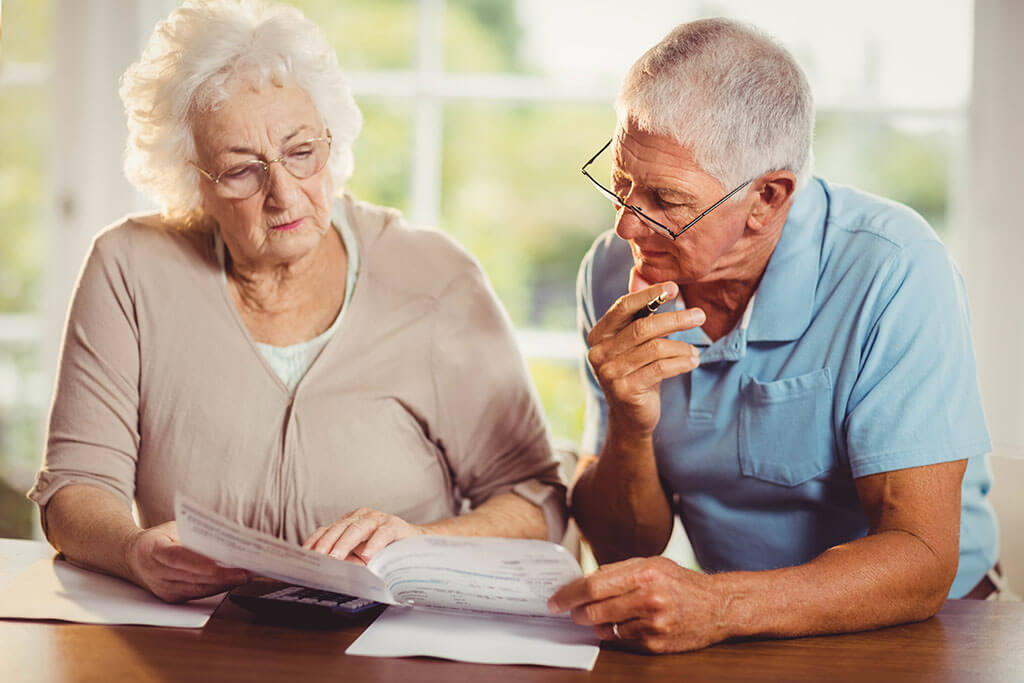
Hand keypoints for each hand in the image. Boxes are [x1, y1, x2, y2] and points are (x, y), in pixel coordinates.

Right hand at [125, 521, 249, 602]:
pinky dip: (217, 588)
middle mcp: (156, 573)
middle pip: (192, 578)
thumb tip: (224, 537)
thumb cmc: (158, 539)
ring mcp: (163, 589)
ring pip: (197, 590)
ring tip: (245, 575)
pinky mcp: (172, 598)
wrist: (134, 558)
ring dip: (223, 584)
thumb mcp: (171, 529)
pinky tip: (232, 582)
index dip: (199, 563)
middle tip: (245, 570)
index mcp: (152, 550)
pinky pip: (197, 594)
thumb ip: (193, 535)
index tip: (220, 564)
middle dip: (221, 576)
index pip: (177, 558)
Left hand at [302, 508, 424, 563]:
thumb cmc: (384, 552)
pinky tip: (368, 555)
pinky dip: (374, 544)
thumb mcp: (360, 558)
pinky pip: (382, 533)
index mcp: (349, 523)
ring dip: (345, 543)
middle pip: (339, 528)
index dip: (315, 541)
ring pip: (357, 527)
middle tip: (318, 558)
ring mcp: (378, 519)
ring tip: (336, 556)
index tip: (304, 555)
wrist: (414, 545)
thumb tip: (327, 570)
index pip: (327, 530)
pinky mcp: (394, 525)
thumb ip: (346, 560)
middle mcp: (361, 517)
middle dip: (326, 543)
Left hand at [547, 557, 729, 652]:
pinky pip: (621, 641)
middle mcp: (649, 599)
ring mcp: (653, 625)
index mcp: (644, 574)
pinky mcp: (655, 644)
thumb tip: (585, 580)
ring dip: (596, 624)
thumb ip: (618, 570)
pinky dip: (615, 633)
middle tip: (570, 611)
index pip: (594, 586)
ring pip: (605, 628)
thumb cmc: (681, 582)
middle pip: (596, 610)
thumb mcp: (652, 564)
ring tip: (598, 616)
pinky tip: (622, 625)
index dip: (570, 595)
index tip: (556, 600)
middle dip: (577, 612)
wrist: (717, 606)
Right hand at [587, 280, 703, 434]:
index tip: (674, 288)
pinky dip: (681, 362)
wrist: (631, 416)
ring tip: (697, 351)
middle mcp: (599, 352)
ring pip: (654, 348)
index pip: (623, 307)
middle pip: (642, 327)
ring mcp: (609, 373)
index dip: (649, 295)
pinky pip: (660, 368)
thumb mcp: (636, 344)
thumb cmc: (638, 372)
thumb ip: (641, 316)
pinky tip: (693, 361)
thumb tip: (658, 283)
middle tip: (700, 315)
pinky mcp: (625, 390)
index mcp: (599, 335)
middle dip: (675, 319)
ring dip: (682, 347)